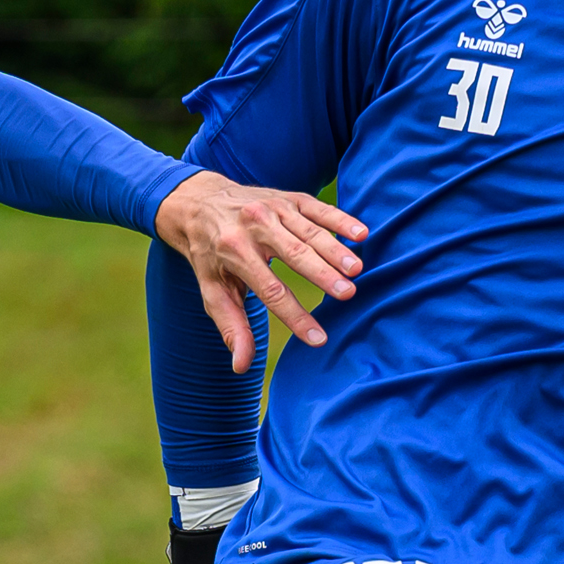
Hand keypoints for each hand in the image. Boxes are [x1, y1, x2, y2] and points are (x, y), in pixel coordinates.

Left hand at [155, 172, 367, 372]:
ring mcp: (273, 208)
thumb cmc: (210, 256)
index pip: (270, 290)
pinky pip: (318, 209)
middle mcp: (254, 226)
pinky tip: (362, 234)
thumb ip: (231, 326)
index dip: (295, 316)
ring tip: (357, 270)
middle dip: (322, 274)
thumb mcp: (213, 291)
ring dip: (335, 250)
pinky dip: (341, 220)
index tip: (318, 339)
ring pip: (309, 232)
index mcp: (234, 252)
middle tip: (348, 294)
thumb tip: (241, 366)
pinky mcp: (289, 198)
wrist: (201, 203)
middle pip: (293, 254)